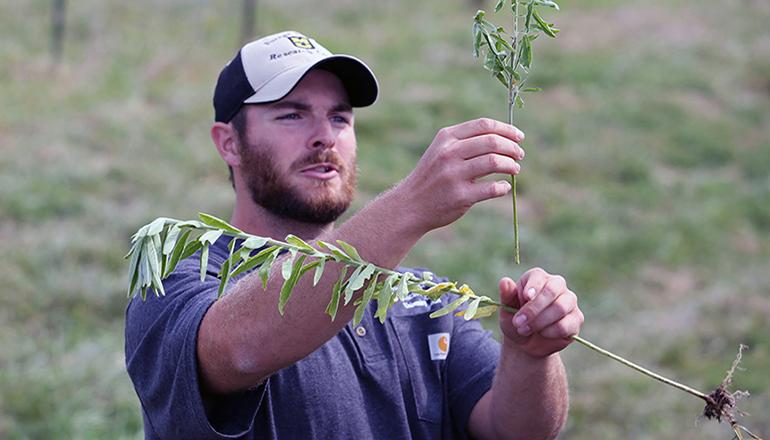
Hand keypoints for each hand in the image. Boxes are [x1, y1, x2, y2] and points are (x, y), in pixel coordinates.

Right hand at [397, 118, 524, 233]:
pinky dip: (503, 187)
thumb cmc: (433, 176)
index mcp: (446, 138)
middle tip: (520, 155)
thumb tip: (505, 138)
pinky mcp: (460, 196)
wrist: (410, 205)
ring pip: (494, 162)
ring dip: (511, 165)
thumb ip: (467, 142)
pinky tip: (503, 187)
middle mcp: (448, 153)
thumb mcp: (442, 151)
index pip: (484, 125)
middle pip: (492, 142)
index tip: (519, 137)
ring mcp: (453, 175)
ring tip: (515, 169)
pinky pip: (491, 188)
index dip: (506, 129)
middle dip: (512, 147)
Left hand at [498, 268, 583, 357]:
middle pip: (551, 291)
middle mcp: (557, 285)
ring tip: (524, 330)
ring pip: (560, 308)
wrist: (527, 341)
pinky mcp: (576, 319)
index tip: (525, 297)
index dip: (533, 286)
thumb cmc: (516, 320)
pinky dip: (551, 332)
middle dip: (533, 309)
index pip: (539, 276)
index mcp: (538, 278)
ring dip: (539, 322)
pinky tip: (542, 334)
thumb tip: (504, 281)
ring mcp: (569, 301)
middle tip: (518, 322)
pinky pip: (566, 325)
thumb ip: (507, 296)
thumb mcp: (507, 310)